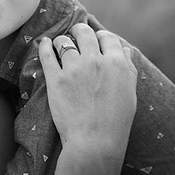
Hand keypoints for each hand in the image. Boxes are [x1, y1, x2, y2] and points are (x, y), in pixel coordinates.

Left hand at [39, 23, 136, 155]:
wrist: (95, 142)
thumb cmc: (115, 121)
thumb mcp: (130, 93)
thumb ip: (127, 68)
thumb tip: (124, 50)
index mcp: (117, 64)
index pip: (107, 37)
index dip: (100, 36)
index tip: (95, 40)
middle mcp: (95, 61)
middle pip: (83, 32)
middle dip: (79, 31)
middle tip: (75, 35)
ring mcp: (74, 69)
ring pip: (63, 41)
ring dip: (61, 42)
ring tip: (60, 47)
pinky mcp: (55, 79)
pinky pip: (46, 53)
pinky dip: (44, 45)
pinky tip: (44, 43)